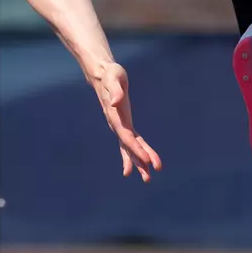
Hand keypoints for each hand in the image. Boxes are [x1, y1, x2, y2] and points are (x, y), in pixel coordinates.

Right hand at [88, 61, 160, 180]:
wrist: (103, 74)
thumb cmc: (110, 74)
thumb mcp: (114, 78)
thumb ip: (116, 90)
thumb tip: (115, 101)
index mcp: (116, 116)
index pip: (127, 136)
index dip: (136, 149)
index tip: (146, 161)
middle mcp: (117, 124)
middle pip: (129, 147)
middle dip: (139, 161)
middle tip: (148, 178)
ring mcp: (120, 125)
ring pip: (130, 147)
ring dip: (139, 162)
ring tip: (148, 178)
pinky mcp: (124, 123)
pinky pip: (131, 141)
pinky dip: (137, 151)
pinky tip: (142, 162)